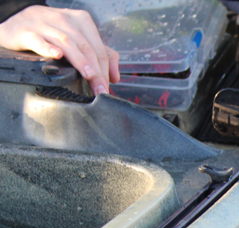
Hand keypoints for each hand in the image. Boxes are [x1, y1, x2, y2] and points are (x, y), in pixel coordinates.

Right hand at [0, 6, 118, 94]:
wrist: (15, 24)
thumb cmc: (49, 33)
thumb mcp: (76, 39)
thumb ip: (98, 54)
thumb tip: (115, 77)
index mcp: (79, 20)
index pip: (98, 47)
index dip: (105, 69)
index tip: (107, 87)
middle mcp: (63, 19)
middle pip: (85, 46)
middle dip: (96, 71)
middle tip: (100, 89)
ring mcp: (43, 23)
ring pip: (66, 42)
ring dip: (80, 62)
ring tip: (89, 77)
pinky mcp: (25, 31)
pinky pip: (38, 39)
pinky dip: (48, 47)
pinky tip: (57, 56)